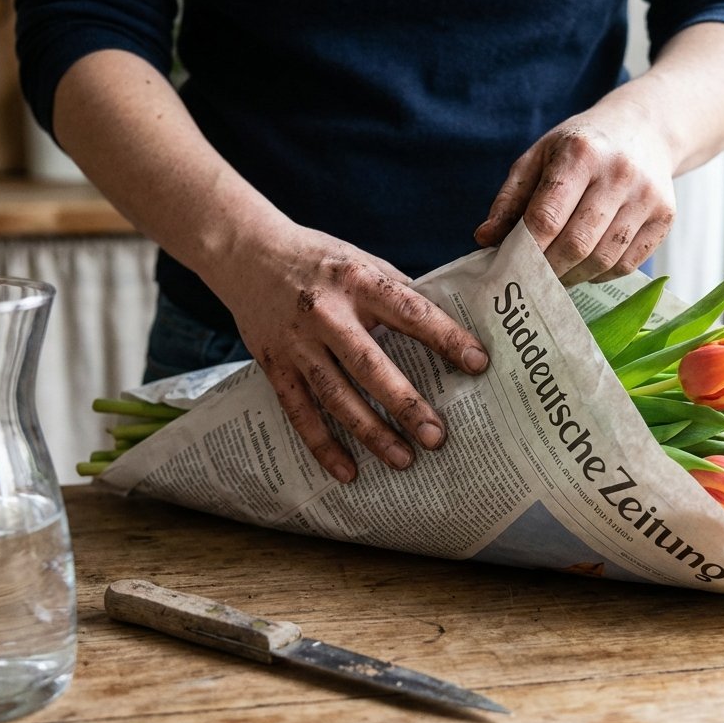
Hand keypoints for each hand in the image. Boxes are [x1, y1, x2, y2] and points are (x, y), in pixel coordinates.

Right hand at [213, 221, 489, 483]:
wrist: (245, 251)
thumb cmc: (318, 259)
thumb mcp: (361, 261)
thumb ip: (397, 294)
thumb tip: (446, 330)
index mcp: (358, 280)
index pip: (410, 311)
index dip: (446, 337)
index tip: (478, 363)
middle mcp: (326, 313)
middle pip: (369, 365)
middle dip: (405, 404)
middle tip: (437, 437)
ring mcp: (297, 342)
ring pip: (336, 396)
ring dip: (371, 432)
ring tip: (404, 460)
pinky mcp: (274, 364)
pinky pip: (300, 411)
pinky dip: (322, 445)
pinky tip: (348, 471)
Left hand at [473, 101, 676, 285]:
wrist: (645, 129)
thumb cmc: (582, 147)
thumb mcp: (539, 157)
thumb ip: (510, 199)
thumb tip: (485, 239)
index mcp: (581, 154)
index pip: (547, 217)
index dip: (526, 250)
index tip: (510, 266)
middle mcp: (619, 174)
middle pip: (577, 244)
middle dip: (548, 271)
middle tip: (531, 280)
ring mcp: (647, 197)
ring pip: (604, 260)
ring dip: (574, 277)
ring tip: (556, 276)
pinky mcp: (665, 217)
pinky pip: (628, 264)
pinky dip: (601, 274)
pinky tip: (586, 266)